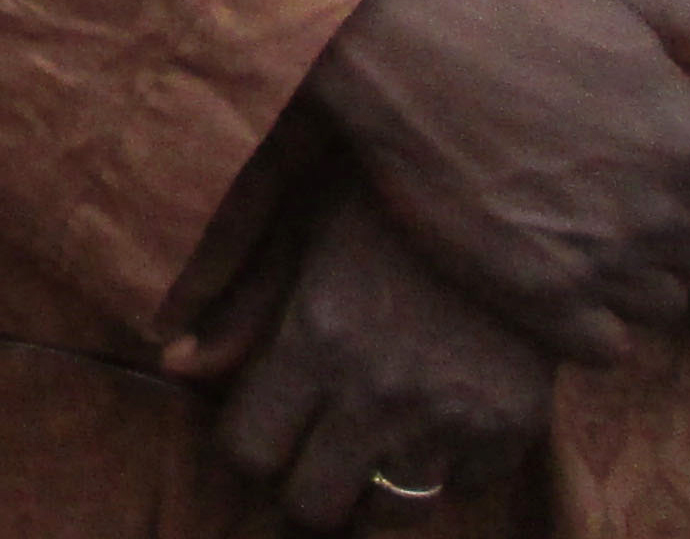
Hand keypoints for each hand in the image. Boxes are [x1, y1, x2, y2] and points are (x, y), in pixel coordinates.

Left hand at [214, 186, 552, 528]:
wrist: (514, 183)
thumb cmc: (387, 195)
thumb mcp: (299, 224)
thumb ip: (238, 305)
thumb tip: (173, 367)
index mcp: (317, 339)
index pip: (250, 452)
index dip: (247, 445)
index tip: (261, 425)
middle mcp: (381, 392)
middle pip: (313, 506)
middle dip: (300, 484)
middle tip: (310, 454)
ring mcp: (454, 416)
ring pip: (391, 517)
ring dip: (370, 492)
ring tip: (368, 452)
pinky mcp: (516, 425)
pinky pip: (464, 488)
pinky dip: (447, 468)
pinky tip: (436, 420)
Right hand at [305, 0, 689, 361]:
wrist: (386, 42)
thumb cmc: (507, 5)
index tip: (653, 148)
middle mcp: (657, 209)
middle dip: (676, 221)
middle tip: (611, 185)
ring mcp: (596, 259)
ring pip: (663, 301)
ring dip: (637, 272)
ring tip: (582, 227)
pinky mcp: (535, 295)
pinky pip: (607, 346)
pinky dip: (595, 321)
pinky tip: (558, 272)